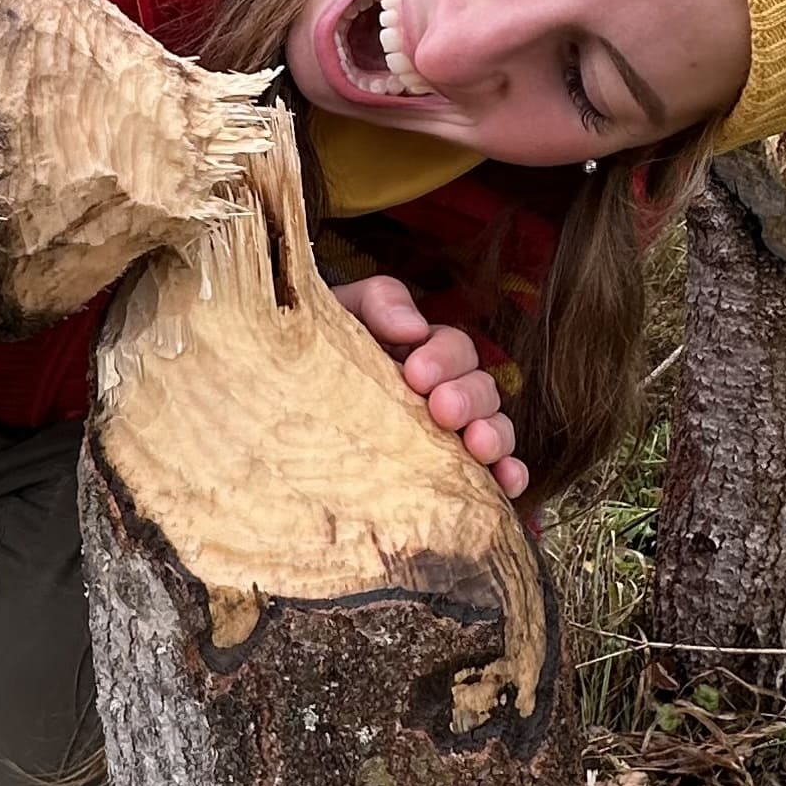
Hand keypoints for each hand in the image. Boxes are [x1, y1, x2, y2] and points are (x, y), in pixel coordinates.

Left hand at [330, 275, 528, 501]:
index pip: (453, 348)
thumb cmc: (312, 355)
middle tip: (442, 410)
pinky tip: (508, 483)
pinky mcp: (449, 475)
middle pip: (480, 388)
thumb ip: (377, 302)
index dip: (443, 358)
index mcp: (420, 352)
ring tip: (479, 446)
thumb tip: (413, 327)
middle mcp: (442, 393)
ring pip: (493, 427)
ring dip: (494, 434)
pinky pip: (492, 474)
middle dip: (467, 398)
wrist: (277, 404)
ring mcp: (448, 436)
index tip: (415, 374)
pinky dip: (508, 475)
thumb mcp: (338, 313)